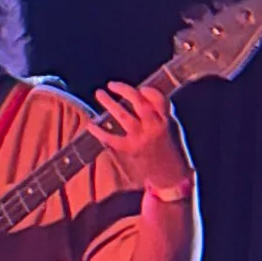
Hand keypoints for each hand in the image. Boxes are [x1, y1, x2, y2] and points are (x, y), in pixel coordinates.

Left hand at [94, 81, 192, 195]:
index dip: (148, 91)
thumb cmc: (167, 149)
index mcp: (166, 121)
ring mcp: (140, 139)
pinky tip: (91, 125)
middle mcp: (154, 128)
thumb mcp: (170, 128)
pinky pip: (111, 138)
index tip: (139, 87)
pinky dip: (99, 131)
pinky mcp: (129, 149)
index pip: (159, 99)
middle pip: (139, 103)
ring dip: (110, 104)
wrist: (169, 176)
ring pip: (123, 116)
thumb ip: (159, 114)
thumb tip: (141, 96)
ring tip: (100, 94)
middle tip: (111, 84)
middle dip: (125, 90)